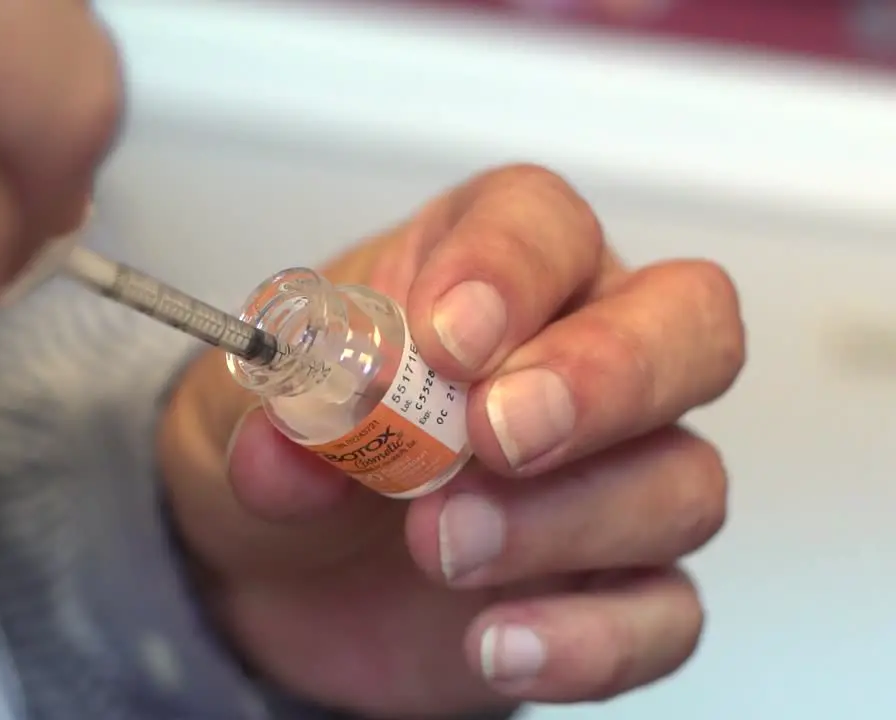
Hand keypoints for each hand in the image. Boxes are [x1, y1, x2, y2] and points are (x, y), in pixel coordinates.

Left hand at [159, 165, 743, 716]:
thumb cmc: (298, 449)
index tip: (448, 337)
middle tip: (497, 434)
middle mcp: (579, 357)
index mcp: (489, 272)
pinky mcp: (613, 586)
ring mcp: (613, 475)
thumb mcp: (250, 415)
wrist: (286, 571)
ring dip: (564, 519)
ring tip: (441, 545)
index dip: (510, 270)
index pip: (543, 226)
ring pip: (683, 479)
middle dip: (604, 379)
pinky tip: (496, 645)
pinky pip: (664, 613)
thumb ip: (277, 422)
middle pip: (688, 326)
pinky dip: (588, 639)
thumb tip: (290, 451)